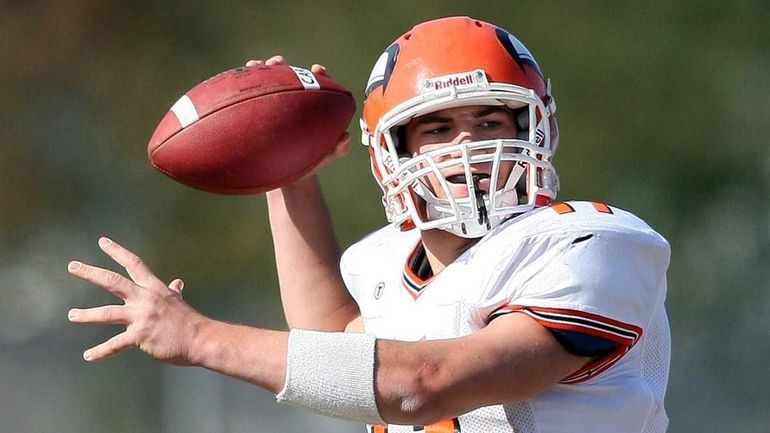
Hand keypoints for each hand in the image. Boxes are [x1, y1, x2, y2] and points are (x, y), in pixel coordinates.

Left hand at [68, 237, 207, 364]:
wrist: (200, 338)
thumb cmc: (189, 321)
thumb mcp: (178, 301)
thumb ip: (173, 291)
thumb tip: (178, 282)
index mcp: (153, 288)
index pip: (133, 264)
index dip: (117, 251)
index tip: (102, 241)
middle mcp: (145, 299)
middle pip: (113, 282)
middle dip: (91, 273)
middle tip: (72, 266)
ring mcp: (142, 317)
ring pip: (108, 313)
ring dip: (87, 314)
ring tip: (72, 315)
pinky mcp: (140, 336)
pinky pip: (116, 343)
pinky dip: (100, 351)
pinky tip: (88, 356)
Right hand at [246, 55, 350, 181]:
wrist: (288, 175)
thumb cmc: (310, 163)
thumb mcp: (325, 157)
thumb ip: (338, 149)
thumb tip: (345, 137)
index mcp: (311, 107)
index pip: (317, 84)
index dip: (319, 75)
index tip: (317, 70)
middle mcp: (292, 102)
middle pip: (287, 77)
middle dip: (282, 66)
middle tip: (277, 63)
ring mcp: (273, 106)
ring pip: (266, 84)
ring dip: (260, 71)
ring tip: (253, 66)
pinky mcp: (257, 113)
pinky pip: (250, 99)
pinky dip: (244, 90)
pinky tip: (234, 87)